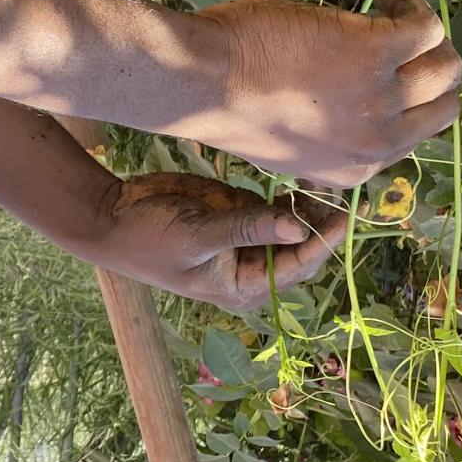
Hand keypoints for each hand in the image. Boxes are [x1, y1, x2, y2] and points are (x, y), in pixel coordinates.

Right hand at [85, 173, 346, 311]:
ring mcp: (247, 239)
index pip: (297, 266)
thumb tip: (298, 227)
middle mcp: (252, 267)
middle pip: (303, 249)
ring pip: (294, 225)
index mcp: (243, 286)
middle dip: (324, 223)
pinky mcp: (239, 214)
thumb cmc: (149, 239)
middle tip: (345, 190)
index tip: (347, 216)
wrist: (113, 216)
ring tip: (328, 177)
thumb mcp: (198, 237)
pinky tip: (305, 176)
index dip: (324, 242)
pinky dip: (292, 193)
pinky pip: (276, 206)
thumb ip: (247, 229)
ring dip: (312, 205)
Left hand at [183, 0, 461, 187]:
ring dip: (425, 32)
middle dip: (431, 69)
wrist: (201, 83)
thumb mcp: (286, 142)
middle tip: (403, 38)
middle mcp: (377, 143)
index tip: (387, 69)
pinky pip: (424, 23)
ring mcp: (380, 98)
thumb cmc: (225, 103)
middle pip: (443, 105)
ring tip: (391, 7)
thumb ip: (322, 136)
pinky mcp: (376, 50)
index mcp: (355, 169)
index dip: (406, 99)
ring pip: (446, 65)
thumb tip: (342, 104)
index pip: (412, 137)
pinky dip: (408, 1)